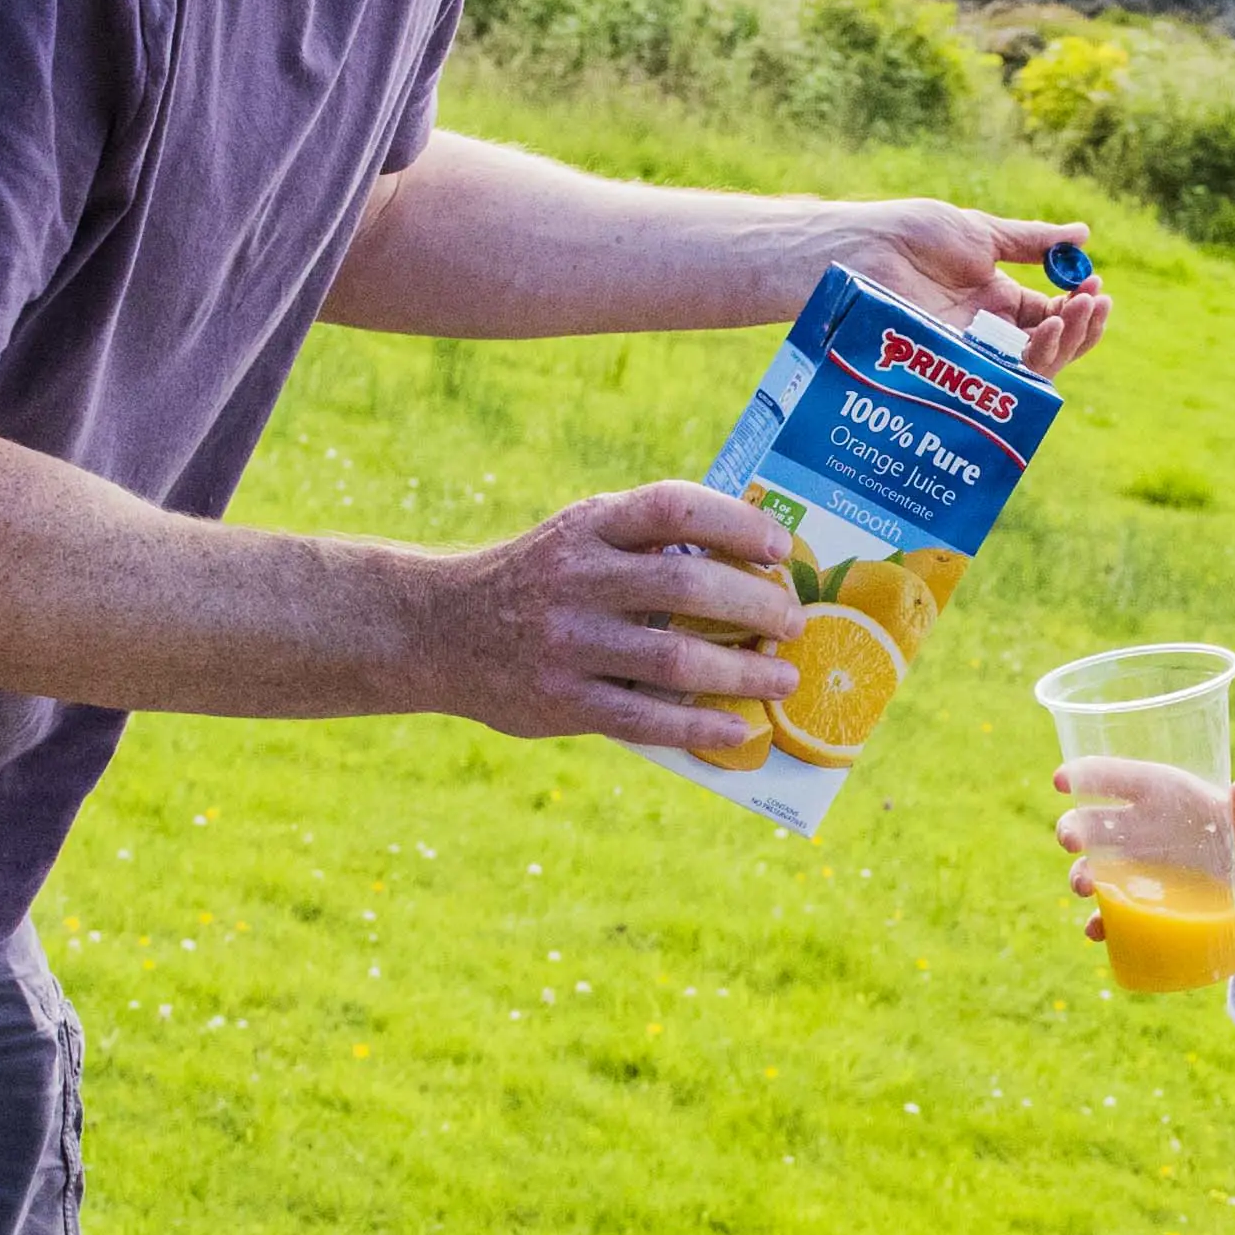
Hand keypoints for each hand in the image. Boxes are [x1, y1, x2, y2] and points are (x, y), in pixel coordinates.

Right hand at [423, 478, 797, 744]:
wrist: (440, 629)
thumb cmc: (538, 581)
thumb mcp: (579, 537)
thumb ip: (646, 542)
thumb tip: (753, 561)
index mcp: (588, 527)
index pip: (671, 507)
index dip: (734, 522)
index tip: (779, 548)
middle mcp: (576, 579)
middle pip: (684, 585)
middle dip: (754, 605)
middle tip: (793, 622)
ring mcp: (566, 643)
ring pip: (673, 660)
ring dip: (742, 673)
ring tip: (783, 680)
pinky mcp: (559, 700)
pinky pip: (643, 719)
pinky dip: (699, 725)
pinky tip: (738, 727)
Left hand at [816, 200, 1110, 371]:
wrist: (867, 248)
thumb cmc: (913, 235)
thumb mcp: (981, 233)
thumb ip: (1032, 241)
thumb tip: (1084, 234)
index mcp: (998, 299)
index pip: (1051, 314)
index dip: (1078, 305)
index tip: (1094, 286)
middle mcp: (989, 331)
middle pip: (1051, 346)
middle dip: (1082, 327)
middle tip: (1094, 301)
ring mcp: (974, 351)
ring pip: (1034, 367)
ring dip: (1066, 343)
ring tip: (1074, 313)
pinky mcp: (957, 367)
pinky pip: (1005, 378)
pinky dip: (1035, 359)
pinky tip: (1047, 330)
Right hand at [1048, 759, 1234, 972]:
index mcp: (1172, 797)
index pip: (1125, 780)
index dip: (1092, 775)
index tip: (1062, 779)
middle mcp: (1150, 829)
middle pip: (1099, 824)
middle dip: (1076, 828)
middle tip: (1068, 840)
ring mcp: (1148, 869)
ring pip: (1100, 868)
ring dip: (1083, 875)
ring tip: (1082, 887)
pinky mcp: (1155, 904)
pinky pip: (1119, 914)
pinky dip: (1104, 923)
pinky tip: (1096, 931)